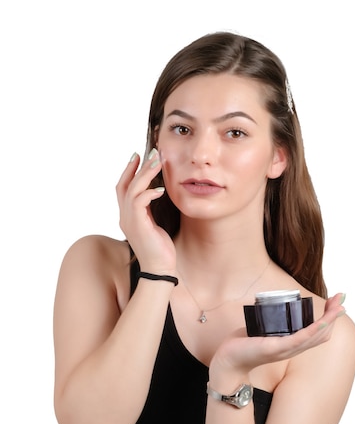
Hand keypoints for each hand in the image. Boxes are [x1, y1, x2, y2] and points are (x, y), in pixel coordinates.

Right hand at [116, 150, 175, 272]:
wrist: (160, 270)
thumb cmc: (160, 250)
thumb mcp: (156, 225)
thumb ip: (153, 210)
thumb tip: (159, 194)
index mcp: (127, 216)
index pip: (123, 188)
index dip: (129, 171)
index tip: (138, 156)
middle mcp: (124, 217)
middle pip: (124, 184)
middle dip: (137, 167)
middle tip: (151, 152)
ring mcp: (129, 221)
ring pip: (132, 190)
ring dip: (145, 174)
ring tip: (158, 162)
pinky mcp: (138, 225)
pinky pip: (139, 202)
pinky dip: (149, 192)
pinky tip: (161, 189)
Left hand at [210, 293, 345, 376]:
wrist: (227, 361)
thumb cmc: (243, 346)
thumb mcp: (262, 331)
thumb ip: (270, 323)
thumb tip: (272, 308)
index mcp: (292, 344)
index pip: (317, 332)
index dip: (329, 317)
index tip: (336, 302)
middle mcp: (293, 348)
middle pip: (322, 333)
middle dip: (333, 315)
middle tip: (341, 299)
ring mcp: (286, 349)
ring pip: (314, 336)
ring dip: (329, 321)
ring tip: (338, 308)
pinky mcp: (276, 348)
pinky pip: (298, 339)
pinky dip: (312, 331)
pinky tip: (322, 323)